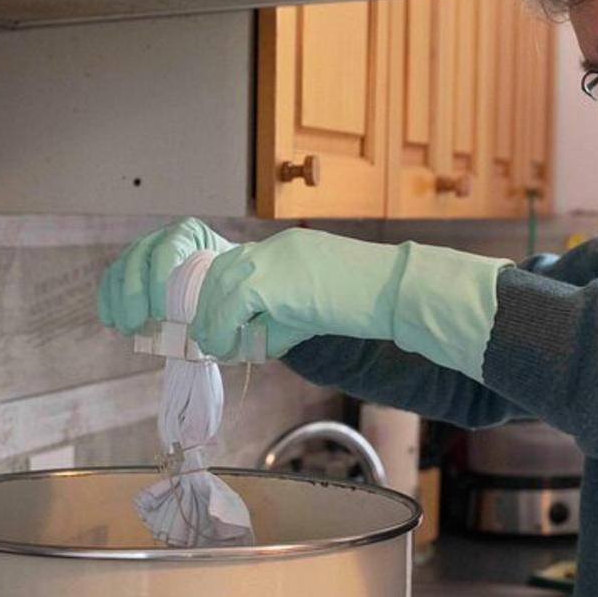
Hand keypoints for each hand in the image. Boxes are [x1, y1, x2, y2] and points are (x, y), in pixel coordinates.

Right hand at [97, 217, 233, 335]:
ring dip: (119, 301)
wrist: (223, 272)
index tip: (158, 312)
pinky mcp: (131, 263)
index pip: (167, 251)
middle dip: (133, 295)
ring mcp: (143, 247)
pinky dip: (109, 300)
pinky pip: (112, 278)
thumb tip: (218, 320)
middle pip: (138, 260)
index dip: (158, 280)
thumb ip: (224, 287)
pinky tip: (111, 322)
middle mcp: (162, 235)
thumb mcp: (231, 276)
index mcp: (188, 232)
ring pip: (121, 269)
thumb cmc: (229, 277)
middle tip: (135, 325)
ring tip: (126, 329)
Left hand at [190, 227, 511, 380]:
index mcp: (282, 248)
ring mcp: (268, 260)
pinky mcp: (268, 281)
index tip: (215, 323)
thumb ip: (276, 319)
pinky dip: (223, 330)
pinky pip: (228, 308)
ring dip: (212, 322)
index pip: (234, 265)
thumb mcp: (310, 307)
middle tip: (206, 338)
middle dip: (206, 307)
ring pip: (217, 289)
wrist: (391, 291)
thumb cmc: (364, 301)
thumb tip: (245, 342)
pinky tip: (231, 349)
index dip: (218, 295)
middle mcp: (270, 248)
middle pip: (217, 272)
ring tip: (216, 347)